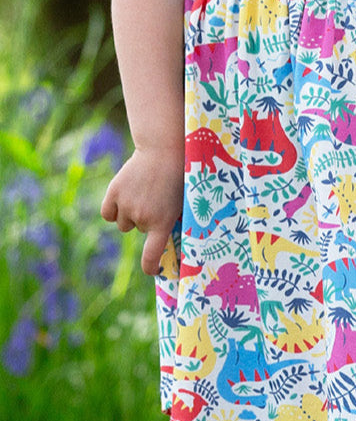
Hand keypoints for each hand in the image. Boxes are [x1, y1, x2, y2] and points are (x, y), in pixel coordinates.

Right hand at [101, 146, 183, 274]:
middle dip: (146, 218)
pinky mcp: (113, 193)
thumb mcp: (182, 200)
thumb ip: (172, 222)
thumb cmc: (179, 176)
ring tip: (144, 191)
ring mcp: (126, 205)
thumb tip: (170, 246)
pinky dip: (114, 209)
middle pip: (138, 230)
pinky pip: (108, 214)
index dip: (151, 267)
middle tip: (158, 197)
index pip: (151, 257)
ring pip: (123, 223)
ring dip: (130, 213)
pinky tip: (126, 194)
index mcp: (162, 222)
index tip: (154, 271)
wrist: (164, 149)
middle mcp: (142, 217)